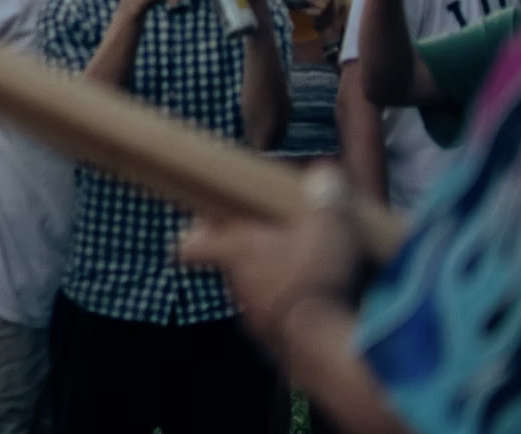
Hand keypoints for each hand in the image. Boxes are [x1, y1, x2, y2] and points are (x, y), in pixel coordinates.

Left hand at [178, 166, 363, 352]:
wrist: (326, 347)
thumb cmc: (316, 276)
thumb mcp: (328, 225)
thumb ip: (326, 196)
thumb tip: (324, 174)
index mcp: (237, 250)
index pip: (194, 244)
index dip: (194, 237)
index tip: (192, 232)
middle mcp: (238, 285)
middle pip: (231, 265)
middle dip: (250, 253)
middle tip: (274, 240)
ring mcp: (256, 318)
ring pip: (256, 292)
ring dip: (274, 281)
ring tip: (307, 270)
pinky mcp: (279, 343)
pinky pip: (281, 318)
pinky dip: (294, 308)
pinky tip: (322, 302)